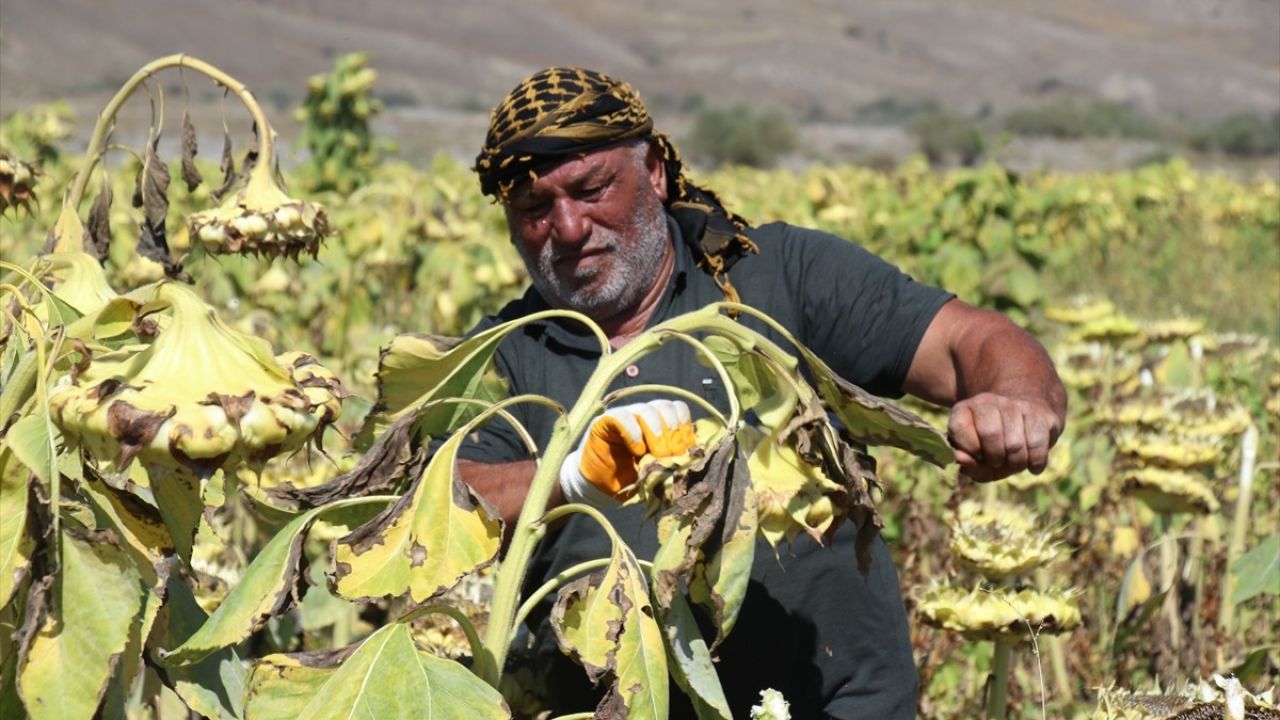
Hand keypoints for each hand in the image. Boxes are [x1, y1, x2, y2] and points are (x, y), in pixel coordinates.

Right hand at [559, 399, 695, 505]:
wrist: (601, 486)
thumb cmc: (633, 478)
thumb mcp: (660, 470)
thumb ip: (675, 461)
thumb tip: (694, 459)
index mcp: (661, 423)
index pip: (679, 410)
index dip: (685, 428)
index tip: (685, 451)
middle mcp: (644, 415)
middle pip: (666, 407)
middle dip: (672, 432)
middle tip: (669, 455)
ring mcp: (625, 416)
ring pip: (647, 409)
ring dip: (656, 431)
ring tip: (653, 454)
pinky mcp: (605, 422)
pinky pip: (622, 416)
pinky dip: (633, 432)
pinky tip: (636, 450)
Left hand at [947, 392, 1062, 481]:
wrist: (1024, 425)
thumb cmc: (994, 449)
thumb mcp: (976, 460)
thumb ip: (967, 463)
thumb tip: (960, 458)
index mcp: (964, 409)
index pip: (959, 428)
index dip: (969, 451)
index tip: (978, 456)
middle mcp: (988, 401)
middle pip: (990, 434)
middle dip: (995, 459)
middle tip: (998, 462)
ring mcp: (1015, 405)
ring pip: (1015, 444)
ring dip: (1016, 464)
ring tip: (1015, 462)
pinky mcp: (1041, 413)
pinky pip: (1037, 445)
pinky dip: (1035, 462)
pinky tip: (1032, 464)